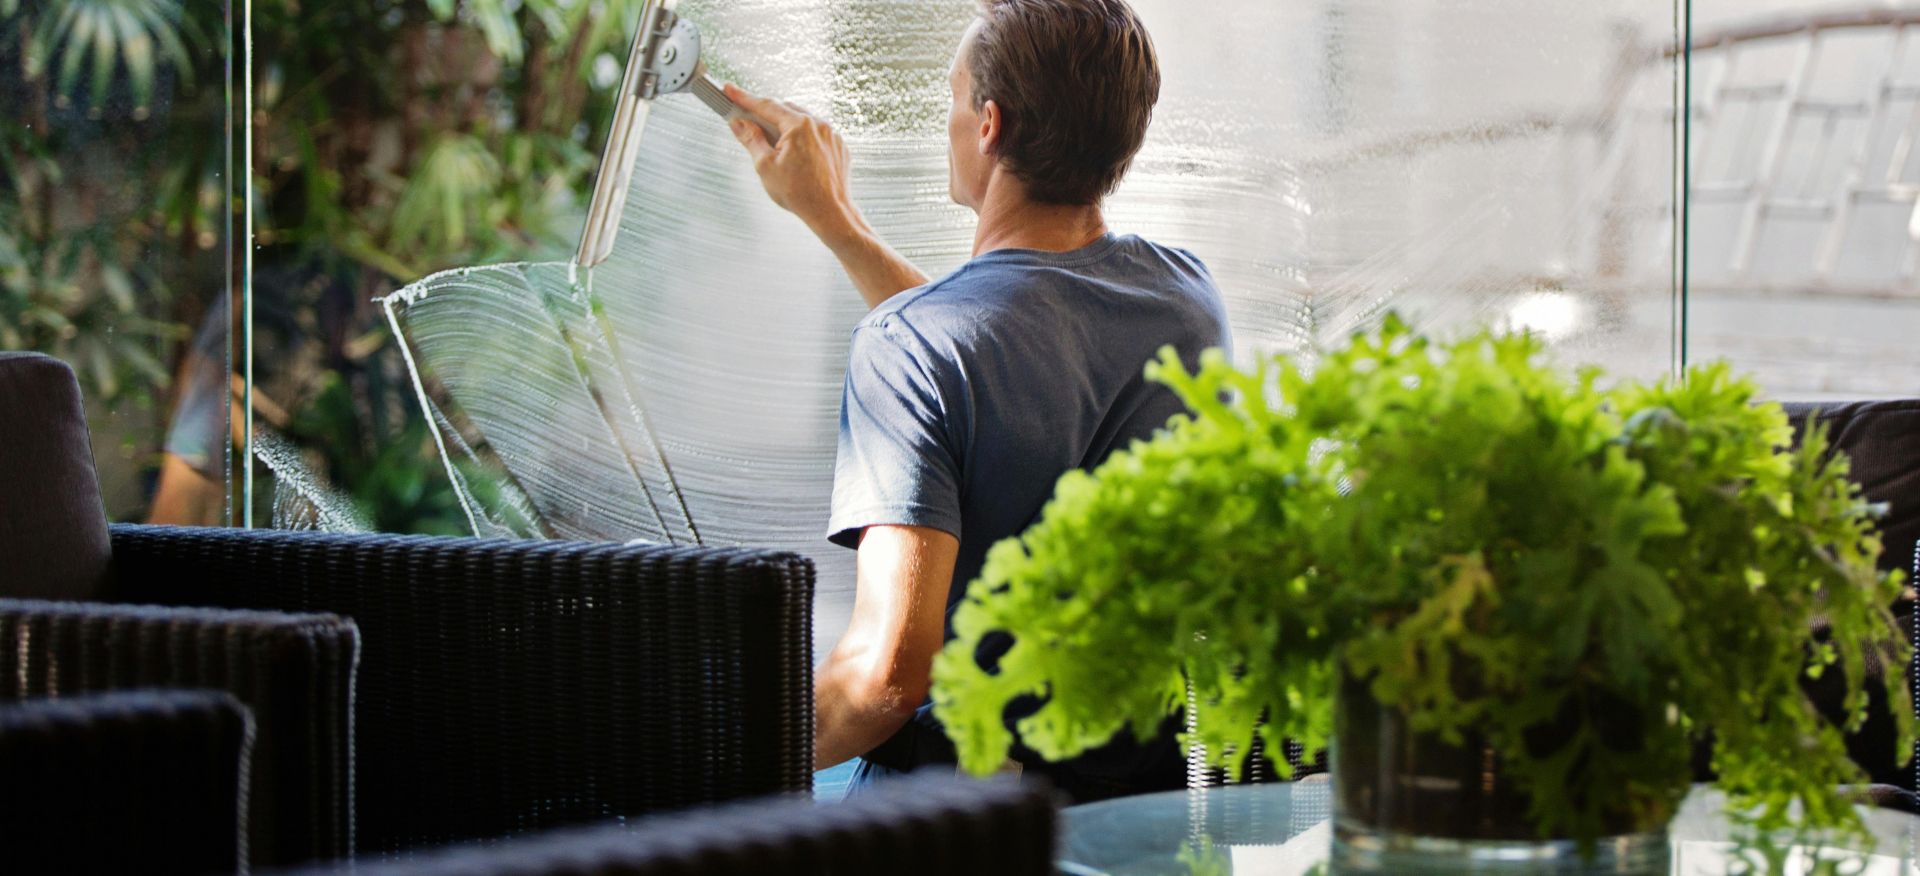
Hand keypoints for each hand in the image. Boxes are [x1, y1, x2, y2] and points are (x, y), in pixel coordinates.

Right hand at [724, 83, 857, 243]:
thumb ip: (751, 139)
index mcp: (799, 125)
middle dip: (765, 114)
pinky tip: (795, 155)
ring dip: (785, 126)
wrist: (831, 213)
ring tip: (773, 145)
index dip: (744, 98)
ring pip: (802, 120)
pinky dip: (802, 138)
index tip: (729, 90)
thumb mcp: (765, 166)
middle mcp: (819, 124)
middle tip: (747, 120)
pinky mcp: (838, 146)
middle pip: (785, 110)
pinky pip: (816, 134)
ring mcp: (832, 135)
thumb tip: (738, 123)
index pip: (766, 105)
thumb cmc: (798, 193)